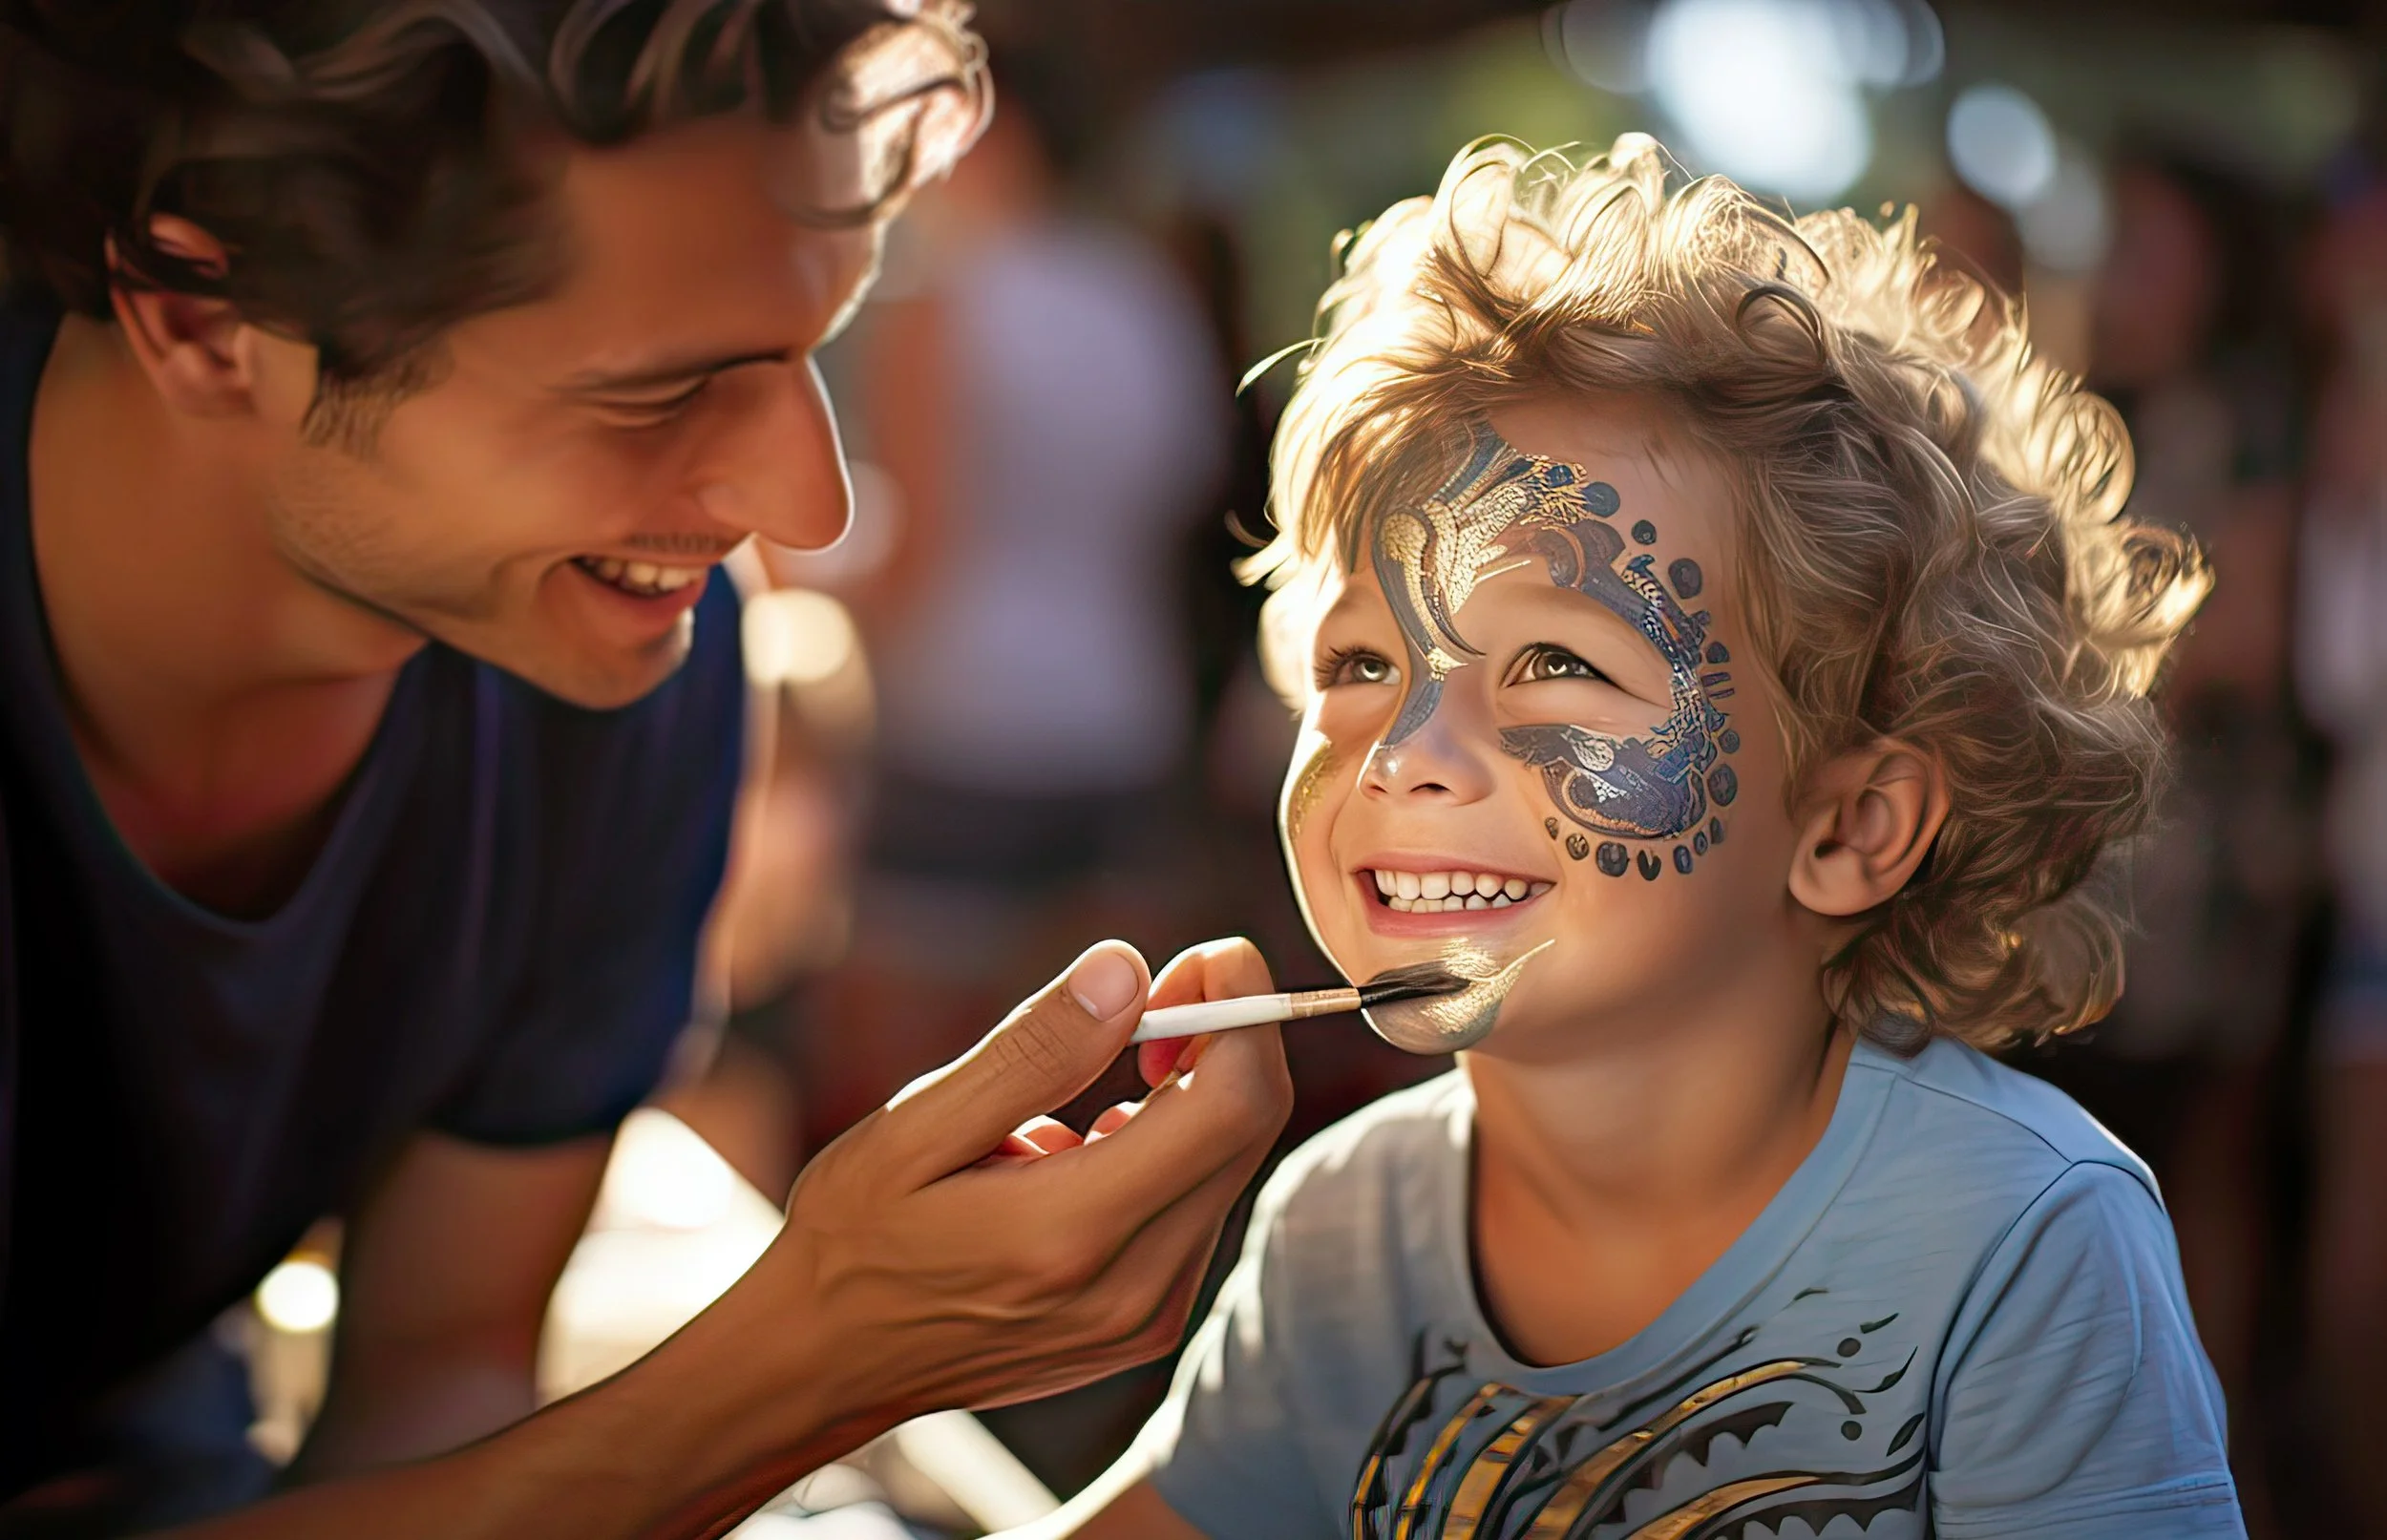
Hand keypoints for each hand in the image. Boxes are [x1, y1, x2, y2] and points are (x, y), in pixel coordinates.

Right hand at [727, 938, 1291, 1428]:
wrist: (826, 1363)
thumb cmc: (855, 1235)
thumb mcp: (915, 1127)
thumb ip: (1032, 1052)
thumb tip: (1127, 970)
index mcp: (1072, 1232)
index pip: (1231, 1105)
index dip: (1242, 1010)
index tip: (1206, 956)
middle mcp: (1133, 1287)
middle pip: (1249, 1128)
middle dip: (1223, 1037)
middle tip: (1152, 991)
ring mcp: (1147, 1316)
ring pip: (1227, 1165)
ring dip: (1185, 1096)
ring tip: (1063, 1103)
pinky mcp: (1146, 1323)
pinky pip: (1196, 1206)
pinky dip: (1164, 1151)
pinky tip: (1074, 1153)